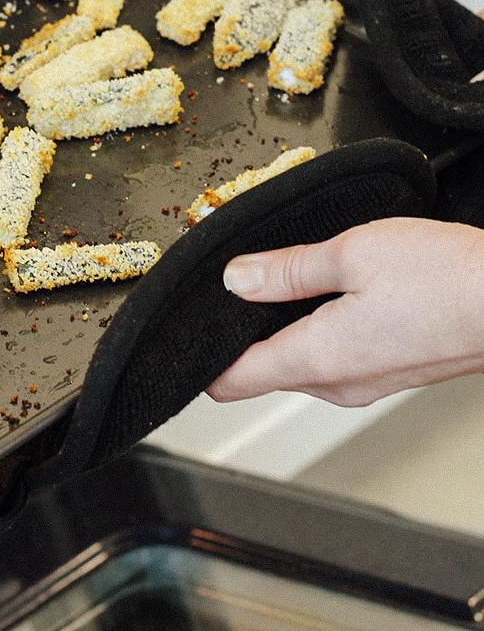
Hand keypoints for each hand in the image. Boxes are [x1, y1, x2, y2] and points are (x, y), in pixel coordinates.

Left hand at [205, 217, 483, 406]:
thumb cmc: (449, 279)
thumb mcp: (352, 254)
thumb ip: (285, 270)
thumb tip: (236, 279)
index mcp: (317, 358)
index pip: (231, 382)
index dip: (201, 358)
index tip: (189, 332)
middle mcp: (337, 384)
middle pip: (259, 371)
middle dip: (241, 333)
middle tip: (238, 286)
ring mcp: (364, 384)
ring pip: (295, 363)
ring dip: (279, 329)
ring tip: (282, 282)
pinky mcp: (387, 373)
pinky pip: (329, 359)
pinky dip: (313, 331)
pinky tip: (326, 295)